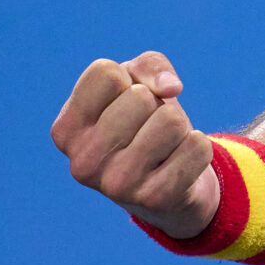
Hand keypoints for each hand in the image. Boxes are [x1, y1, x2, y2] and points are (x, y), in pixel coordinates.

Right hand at [51, 50, 219, 238]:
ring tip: (164, 146)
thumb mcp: (137, 82)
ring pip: (171, 120)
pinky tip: (179, 165)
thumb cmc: (144, 123)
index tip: (126, 102)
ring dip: (178, 126)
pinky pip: (198, 146)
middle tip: (149, 130)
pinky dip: (198, 148)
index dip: (128, 79)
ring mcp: (116, 186)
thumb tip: (170, 88)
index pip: (105, 73)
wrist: (168, 185)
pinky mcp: (154, 200)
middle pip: (140, 97)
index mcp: (66, 131)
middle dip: (156, 104)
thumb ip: (149, 65)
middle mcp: (82, 163)